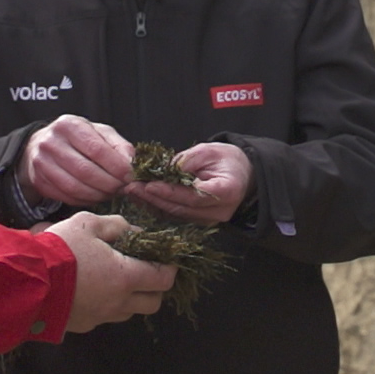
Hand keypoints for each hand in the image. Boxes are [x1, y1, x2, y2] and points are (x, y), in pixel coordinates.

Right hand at [20, 115, 134, 207]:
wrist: (43, 144)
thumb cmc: (77, 138)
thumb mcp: (99, 132)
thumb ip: (118, 145)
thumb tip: (131, 163)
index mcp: (69, 125)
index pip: (97, 149)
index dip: (116, 166)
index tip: (130, 176)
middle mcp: (51, 142)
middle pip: (86, 171)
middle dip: (109, 183)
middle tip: (123, 188)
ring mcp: (42, 163)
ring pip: (75, 187)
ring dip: (99, 195)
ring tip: (111, 193)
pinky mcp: (39, 181)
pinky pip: (67, 197)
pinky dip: (86, 200)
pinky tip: (96, 196)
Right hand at [42, 211, 175, 331]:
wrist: (25, 281)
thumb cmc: (60, 249)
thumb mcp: (88, 224)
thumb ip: (117, 226)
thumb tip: (135, 232)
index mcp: (125, 277)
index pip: (163, 278)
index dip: (169, 267)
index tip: (166, 258)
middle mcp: (118, 302)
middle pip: (153, 302)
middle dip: (155, 287)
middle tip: (145, 270)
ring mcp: (101, 317)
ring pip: (129, 312)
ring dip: (131, 298)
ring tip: (117, 278)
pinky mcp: (84, 325)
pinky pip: (105, 316)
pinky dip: (108, 305)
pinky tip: (93, 289)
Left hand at [125, 142, 251, 226]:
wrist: (242, 174)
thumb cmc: (227, 159)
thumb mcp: (208, 151)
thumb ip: (186, 162)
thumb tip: (160, 171)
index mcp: (227, 191)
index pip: (193, 195)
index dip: (169, 192)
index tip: (149, 184)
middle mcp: (220, 211)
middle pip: (182, 209)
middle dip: (154, 198)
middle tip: (131, 187)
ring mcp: (211, 220)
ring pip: (177, 215)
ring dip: (153, 204)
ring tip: (133, 192)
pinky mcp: (202, 222)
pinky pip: (178, 216)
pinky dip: (159, 207)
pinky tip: (143, 198)